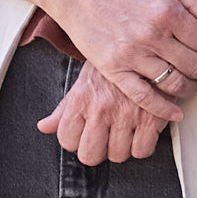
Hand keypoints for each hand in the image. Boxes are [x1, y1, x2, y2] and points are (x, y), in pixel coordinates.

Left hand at [38, 61, 173, 165]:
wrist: (151, 42)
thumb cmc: (117, 60)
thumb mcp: (86, 79)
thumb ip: (65, 107)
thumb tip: (44, 126)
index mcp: (82, 98)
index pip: (67, 140)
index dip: (77, 141)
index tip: (86, 136)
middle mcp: (102, 107)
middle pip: (91, 155)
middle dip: (99, 150)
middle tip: (106, 139)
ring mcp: (126, 113)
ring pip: (118, 155)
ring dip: (123, 147)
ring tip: (127, 130)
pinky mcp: (152, 117)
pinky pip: (142, 150)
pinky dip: (143, 144)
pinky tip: (143, 130)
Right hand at [46, 0, 196, 120]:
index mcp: (167, 11)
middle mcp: (151, 34)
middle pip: (193, 64)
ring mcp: (131, 54)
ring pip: (173, 82)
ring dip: (188, 88)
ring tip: (189, 84)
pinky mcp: (113, 69)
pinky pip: (144, 96)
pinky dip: (163, 109)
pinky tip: (176, 114)